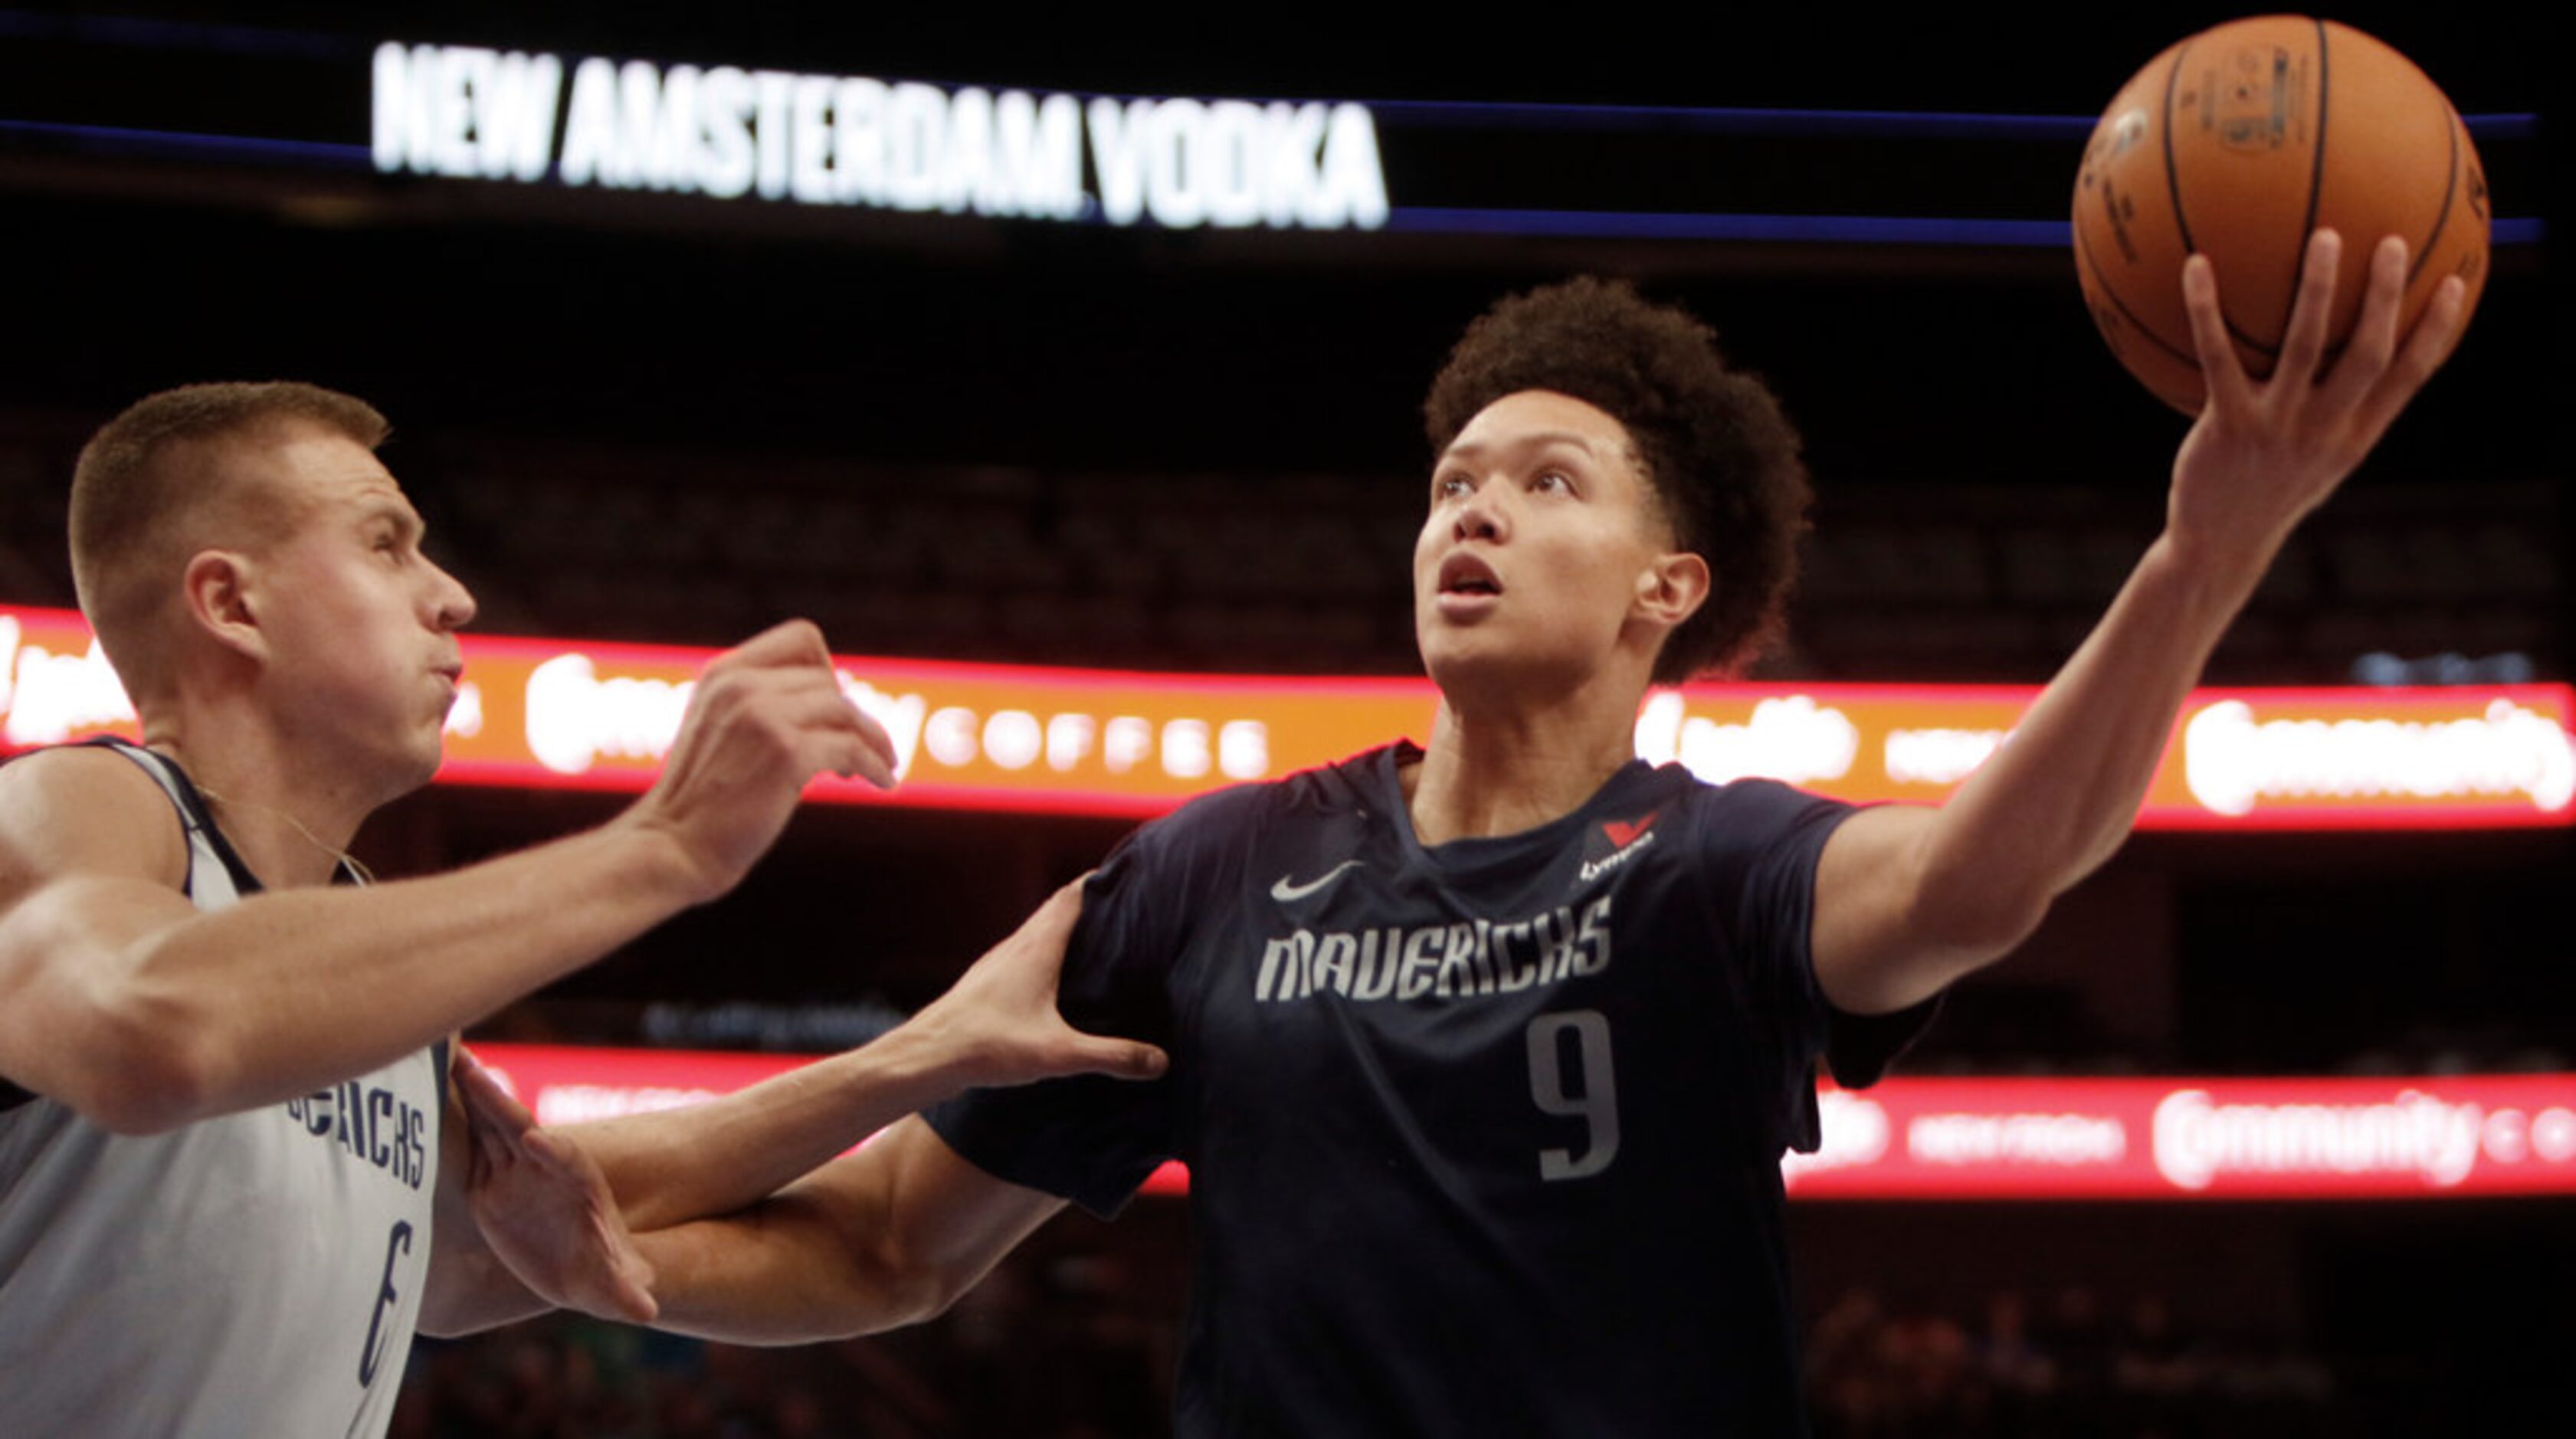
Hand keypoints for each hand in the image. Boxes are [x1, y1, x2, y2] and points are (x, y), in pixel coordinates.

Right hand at [455, 1047, 658, 1323]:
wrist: (584, 1268)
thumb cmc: (606, 1277)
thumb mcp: (617, 1288)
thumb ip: (627, 1295)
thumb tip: (647, 1312)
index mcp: (581, 1189)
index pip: (570, 1164)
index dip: (555, 1152)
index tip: (536, 1140)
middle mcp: (547, 1171)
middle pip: (523, 1130)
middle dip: (501, 1102)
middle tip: (473, 1070)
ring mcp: (517, 1172)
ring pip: (492, 1126)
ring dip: (472, 1096)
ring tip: (445, 1060)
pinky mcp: (490, 1183)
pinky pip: (471, 1144)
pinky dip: (453, 1119)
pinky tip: (427, 1091)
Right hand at [624, 620, 898, 901]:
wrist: (672, 848)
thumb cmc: (698, 802)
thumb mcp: (718, 730)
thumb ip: (759, 705)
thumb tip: (833, 703)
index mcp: (723, 673)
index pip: (802, 637)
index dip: (829, 669)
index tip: (835, 707)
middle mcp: (742, 686)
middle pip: (828, 681)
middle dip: (851, 716)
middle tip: (859, 751)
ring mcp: (764, 716)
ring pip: (846, 711)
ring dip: (874, 739)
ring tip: (882, 764)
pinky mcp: (787, 753)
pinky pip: (852, 748)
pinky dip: (875, 766)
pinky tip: (883, 783)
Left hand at [904, 879, 1168, 1088]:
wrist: (926, 1057)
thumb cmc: (988, 1047)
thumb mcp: (1059, 1054)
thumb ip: (1111, 1056)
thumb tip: (1160, 1061)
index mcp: (1037, 949)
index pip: (1072, 897)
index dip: (1099, 881)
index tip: (1126, 872)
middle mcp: (1016, 946)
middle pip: (1056, 909)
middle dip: (1088, 901)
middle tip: (1120, 902)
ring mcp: (997, 962)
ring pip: (1037, 930)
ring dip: (1065, 926)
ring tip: (1095, 936)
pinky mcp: (985, 982)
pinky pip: (1022, 952)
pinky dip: (1045, 949)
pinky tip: (1053, 977)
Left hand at [2166, 230, 2467, 581]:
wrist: (2220, 545)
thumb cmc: (2267, 492)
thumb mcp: (2316, 459)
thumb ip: (2337, 413)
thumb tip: (2346, 357)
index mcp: (2356, 437)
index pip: (2411, 376)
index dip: (2437, 329)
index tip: (2456, 281)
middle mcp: (2325, 431)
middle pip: (2371, 353)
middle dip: (2387, 296)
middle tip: (2392, 241)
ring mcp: (2278, 427)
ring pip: (2306, 347)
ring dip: (2318, 289)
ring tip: (2323, 236)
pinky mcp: (2227, 426)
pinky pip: (2218, 357)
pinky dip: (2206, 309)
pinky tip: (2195, 265)